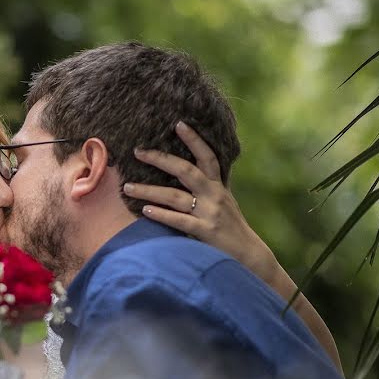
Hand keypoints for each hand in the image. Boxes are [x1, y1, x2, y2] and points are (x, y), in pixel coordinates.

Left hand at [126, 121, 277, 284]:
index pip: (207, 156)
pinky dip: (161, 215)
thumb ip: (207, 189)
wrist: (249, 255)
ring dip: (149, 190)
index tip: (178, 124)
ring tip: (129, 187)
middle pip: (185, 170)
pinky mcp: (205, 231)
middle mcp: (214, 195)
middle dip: (160, 159)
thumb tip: (186, 175)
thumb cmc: (230, 229)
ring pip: (175, 196)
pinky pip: (179, 220)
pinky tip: (145, 210)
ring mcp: (210, 212)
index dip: (195, 139)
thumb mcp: (223, 203)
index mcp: (218, 186)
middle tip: (138, 151)